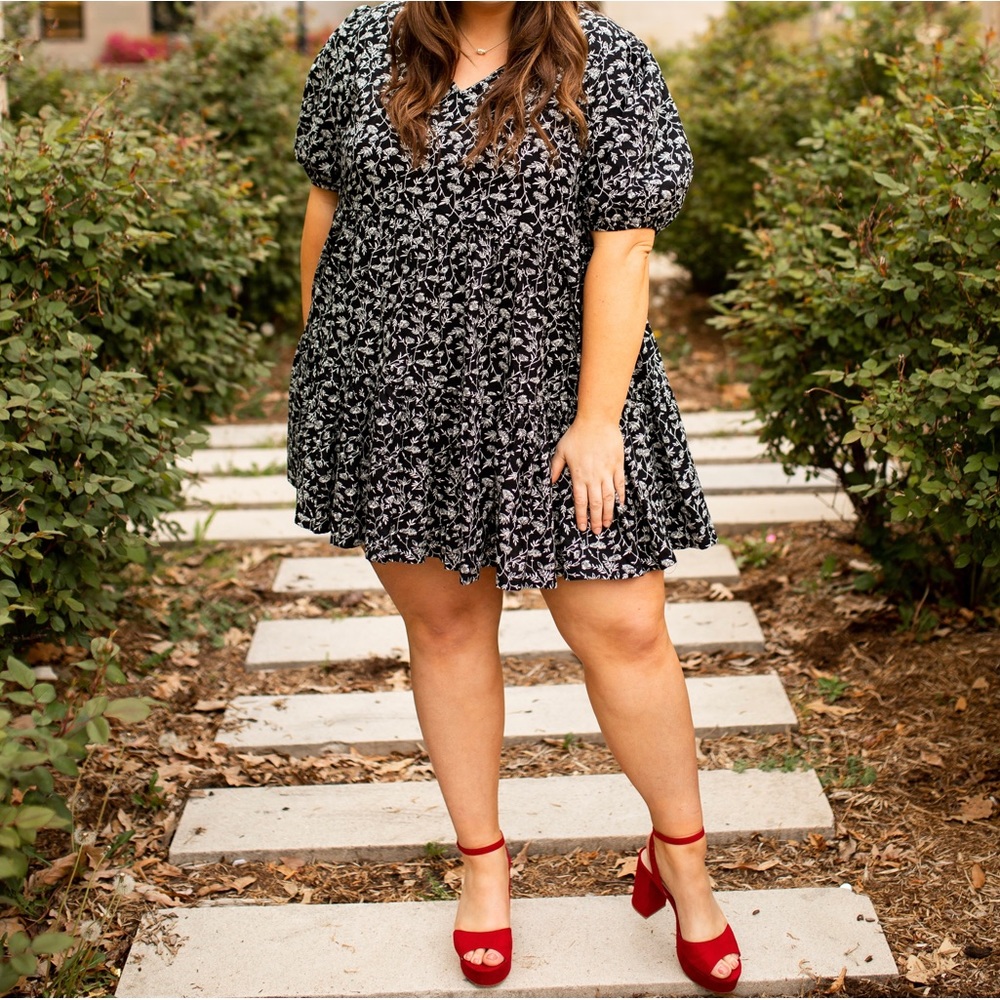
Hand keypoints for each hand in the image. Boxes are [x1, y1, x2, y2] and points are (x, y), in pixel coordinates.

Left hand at [550, 419, 625, 534]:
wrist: (597, 421)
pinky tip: (620, 505)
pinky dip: (620, 496)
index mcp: (578, 475)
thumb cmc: (577, 434)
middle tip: (597, 532)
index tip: (582, 527)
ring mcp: (607, 472)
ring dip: (608, 512)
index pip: (580, 501)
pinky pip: (620, 484)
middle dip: (596, 520)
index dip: (581, 516)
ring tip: (608, 524)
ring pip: (609, 498)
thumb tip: (550, 480)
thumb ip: (555, 467)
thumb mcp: (561, 450)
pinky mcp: (617, 465)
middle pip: (595, 504)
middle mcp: (593, 477)